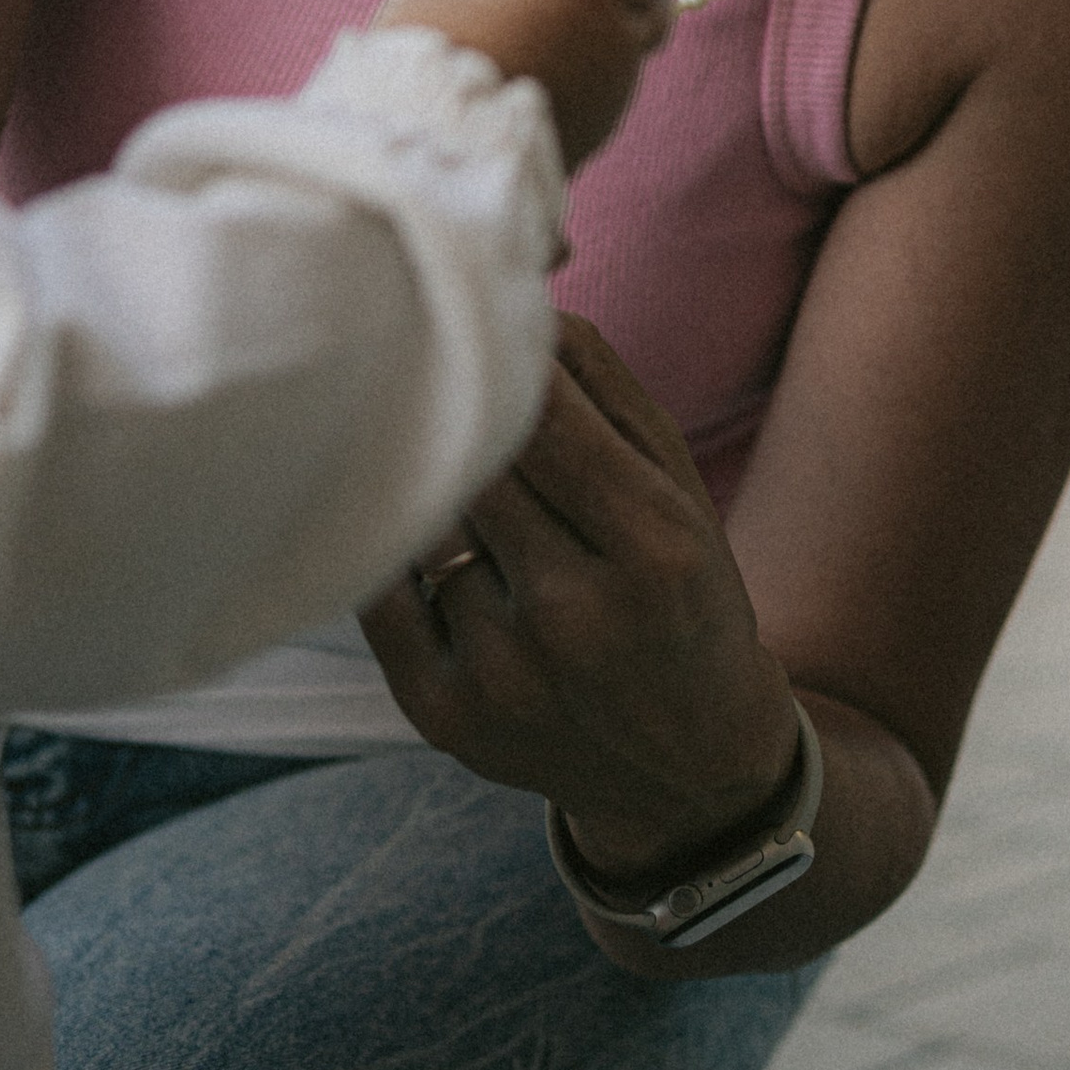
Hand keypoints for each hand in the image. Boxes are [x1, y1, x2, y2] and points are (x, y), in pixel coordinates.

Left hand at [361, 315, 799, 880]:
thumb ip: (608, 393)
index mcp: (654, 547)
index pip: (541, 415)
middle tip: (433, 376)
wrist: (688, 770)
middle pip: (473, 463)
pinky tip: (425, 550)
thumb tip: (526, 298)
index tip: (474, 323)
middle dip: (456, 416)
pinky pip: (381, 594)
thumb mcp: (681, 493)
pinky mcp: (444, 716)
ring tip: (471, 504)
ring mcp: (504, 672)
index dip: (499, 357)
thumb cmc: (684, 601)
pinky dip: (393, 557)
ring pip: (427, 521)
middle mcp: (576, 615)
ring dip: (439, 498)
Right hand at [379, 0, 669, 171]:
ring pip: (635, 29)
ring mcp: (617, 81)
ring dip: (602, 10)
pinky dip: (591, 53)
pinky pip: (614, 72)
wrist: (426, 159)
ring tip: (533, 12)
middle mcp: (617, 27)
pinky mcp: (603, 123)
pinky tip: (538, 54)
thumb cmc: (427, 54)